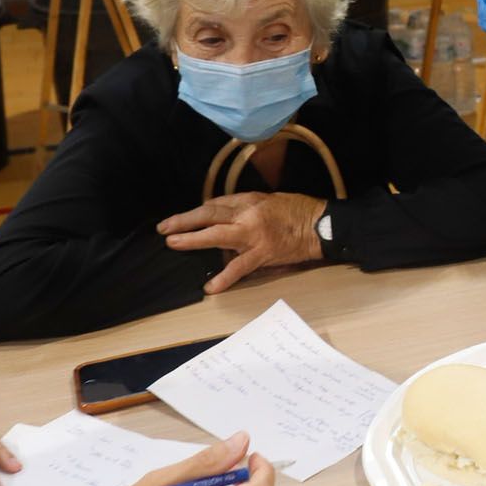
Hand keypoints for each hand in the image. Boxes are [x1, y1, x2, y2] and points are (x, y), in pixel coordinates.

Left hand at [159, 192, 326, 292]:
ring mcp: (254, 236)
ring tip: (174, 243)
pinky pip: (239, 267)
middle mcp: (248, 216)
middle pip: (209, 216)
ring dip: (193, 240)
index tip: (182, 219)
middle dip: (184, 221)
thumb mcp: (270, 199)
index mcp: (250, 201)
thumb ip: (246, 206)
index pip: (216, 204)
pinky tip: (211, 286)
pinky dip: (224, 277)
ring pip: (217, 236)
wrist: (321, 225)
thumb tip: (223, 214)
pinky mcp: (263, 254)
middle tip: (164, 228)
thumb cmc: (298, 210)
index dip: (196, 212)